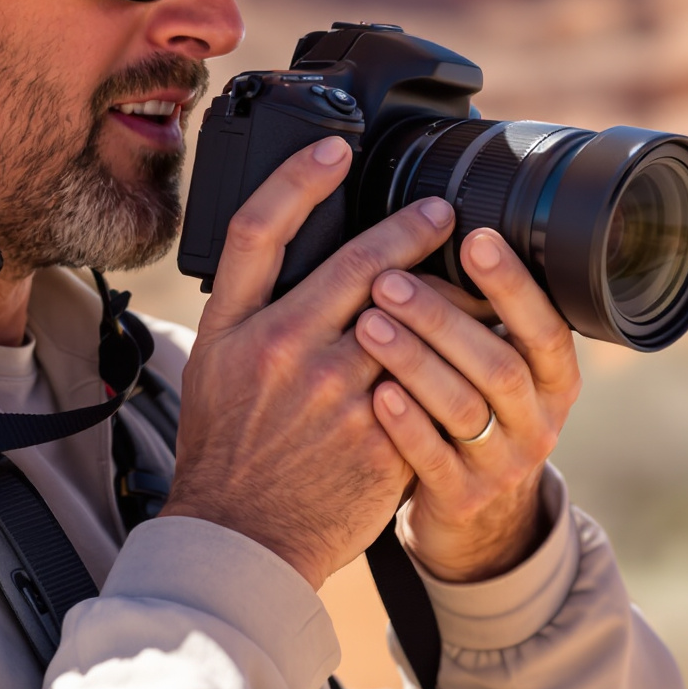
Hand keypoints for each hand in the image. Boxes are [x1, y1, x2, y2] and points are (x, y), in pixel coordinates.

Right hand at [161, 135, 458, 588]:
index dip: (300, 178)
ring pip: (409, 320)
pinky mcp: (377, 435)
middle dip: (411, 229)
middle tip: (442, 212)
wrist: (241, 539)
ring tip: (472, 279)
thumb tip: (292, 255)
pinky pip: (429, 380)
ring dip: (445, 296)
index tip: (338, 149)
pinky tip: (474, 348)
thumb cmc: (227, 449)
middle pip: (358, 263)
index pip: (260, 230)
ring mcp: (334, 394)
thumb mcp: (213, 367)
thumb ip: (249, 311)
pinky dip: (453, 359)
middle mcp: (281, 350)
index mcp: (234, 327)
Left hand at [353, 228, 580, 582]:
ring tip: (367, 324)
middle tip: (389, 279)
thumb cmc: (476, 414)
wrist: (478, 520)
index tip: (475, 239)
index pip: (547, 328)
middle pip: (500, 365)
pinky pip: (433, 460)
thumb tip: (440, 228)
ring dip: (415, 361)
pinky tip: (374, 391)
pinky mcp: (462, 500)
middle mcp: (539, 421)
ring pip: (465, 408)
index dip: (513, 285)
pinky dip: (405, 423)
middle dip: (443, 318)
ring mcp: (503, 465)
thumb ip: (485, 319)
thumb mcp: (498, 368)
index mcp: (555, 378)